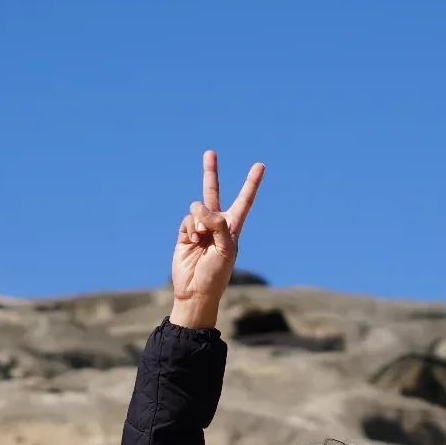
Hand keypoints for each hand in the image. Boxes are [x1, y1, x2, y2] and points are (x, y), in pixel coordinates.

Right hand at [169, 150, 264, 329]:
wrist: (195, 291)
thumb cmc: (216, 275)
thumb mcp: (226, 249)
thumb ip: (218, 225)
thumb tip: (201, 208)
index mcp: (233, 228)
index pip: (244, 201)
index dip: (251, 183)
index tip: (260, 165)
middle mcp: (216, 224)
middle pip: (213, 192)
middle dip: (210, 173)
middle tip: (210, 153)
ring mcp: (199, 228)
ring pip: (197, 207)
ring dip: (199, 219)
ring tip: (200, 237)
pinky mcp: (184, 233)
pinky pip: (187, 220)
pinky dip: (189, 229)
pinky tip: (192, 241)